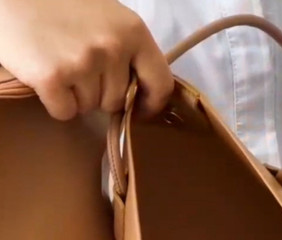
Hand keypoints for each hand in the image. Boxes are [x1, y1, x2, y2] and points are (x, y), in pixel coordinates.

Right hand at [0, 0, 172, 119]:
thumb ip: (127, 48)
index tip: (140, 109)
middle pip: (117, 101)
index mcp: (132, 30)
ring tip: (60, 65)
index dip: (151, 103)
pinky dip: (55, 102)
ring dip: (75, 96)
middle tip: (77, 67)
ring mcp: (83, 63)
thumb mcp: (105, 16)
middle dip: (99, 93)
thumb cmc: (57, 5)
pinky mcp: (53, 78)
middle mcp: (112, 47)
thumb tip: (140, 91)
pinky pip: (65, 112)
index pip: (161, 82)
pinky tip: (45, 75)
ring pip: (90, 108)